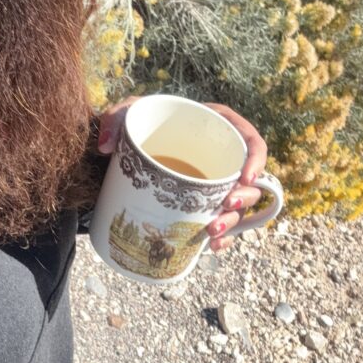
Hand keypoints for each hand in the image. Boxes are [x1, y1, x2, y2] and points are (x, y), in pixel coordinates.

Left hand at [97, 98, 267, 252]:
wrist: (119, 158)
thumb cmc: (132, 129)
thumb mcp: (126, 116)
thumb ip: (115, 118)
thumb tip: (107, 145)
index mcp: (215, 129)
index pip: (250, 140)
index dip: (256, 159)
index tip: (246, 177)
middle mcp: (220, 160)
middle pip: (248, 182)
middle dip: (243, 199)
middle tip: (224, 206)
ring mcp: (213, 187)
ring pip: (236, 208)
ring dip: (231, 223)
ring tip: (211, 232)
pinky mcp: (203, 208)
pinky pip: (221, 227)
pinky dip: (220, 239)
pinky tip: (211, 247)